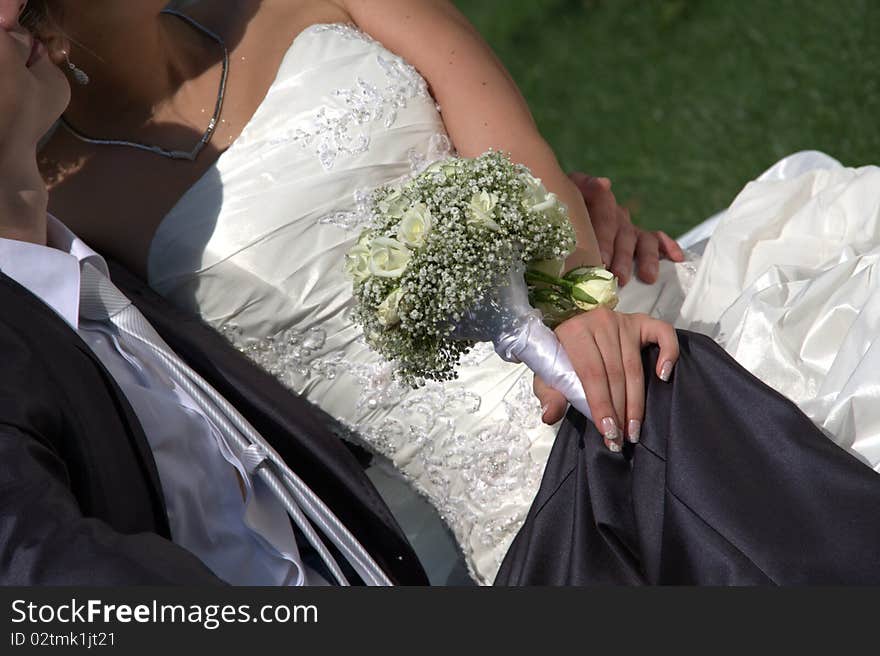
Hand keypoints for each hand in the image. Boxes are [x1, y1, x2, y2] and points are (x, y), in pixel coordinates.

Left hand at [534, 309, 679, 451]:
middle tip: (622, 437)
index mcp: (573, 332)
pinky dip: (668, 354)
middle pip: (615, 373)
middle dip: (619, 410)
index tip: (608, 431)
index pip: (591, 373)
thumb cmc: (561, 355)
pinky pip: (663, 334)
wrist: (570, 331)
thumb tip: (550, 415)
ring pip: (634, 366)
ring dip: (637, 401)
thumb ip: (549, 394)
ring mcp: (622, 321)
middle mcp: (600, 322)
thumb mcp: (547, 374)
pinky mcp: (641, 322)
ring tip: (634, 428)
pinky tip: (663, 377)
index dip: (601, 404)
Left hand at [569, 172, 684, 285]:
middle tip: (619, 276)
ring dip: (646, 258)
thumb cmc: (561, 212)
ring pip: (642, 240)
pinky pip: (656, 239)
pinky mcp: (638, 237)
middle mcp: (615, 213)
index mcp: (596, 201)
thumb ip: (582, 188)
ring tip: (647, 277)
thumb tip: (605, 183)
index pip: (604, 214)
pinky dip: (668, 246)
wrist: (565, 212)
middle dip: (623, 257)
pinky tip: (676, 258)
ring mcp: (628, 226)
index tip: (602, 260)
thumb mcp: (565, 198)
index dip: (604, 238)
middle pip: (623, 233)